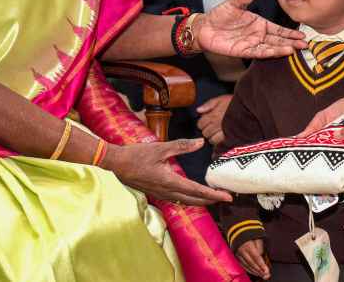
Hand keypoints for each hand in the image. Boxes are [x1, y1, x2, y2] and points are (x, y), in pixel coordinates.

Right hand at [105, 138, 232, 205]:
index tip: (227, 197)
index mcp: (170, 181)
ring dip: (200, 201)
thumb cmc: (136, 155)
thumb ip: (181, 146)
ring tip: (212, 197)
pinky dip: (189, 199)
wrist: (116, 164)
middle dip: (210, 200)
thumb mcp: (160, 148)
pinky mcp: (156, 192)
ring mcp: (161, 194)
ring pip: (185, 201)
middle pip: (194, 200)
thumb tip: (200, 142)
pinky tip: (191, 195)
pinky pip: (177, 199)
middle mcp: (167, 191)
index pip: (197, 190)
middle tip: (224, 197)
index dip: (214, 194)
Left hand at [196, 94, 232, 145]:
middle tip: (214, 127)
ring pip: (212, 140)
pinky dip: (220, 144)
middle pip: (205, 133)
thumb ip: (208, 104)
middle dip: (208, 131)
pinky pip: (221, 145)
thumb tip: (198, 110)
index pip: (200, 124)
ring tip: (219, 133)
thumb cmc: (236, 103)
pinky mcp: (231, 138)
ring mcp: (223, 132)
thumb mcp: (221, 99)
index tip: (207, 122)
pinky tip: (222, 140)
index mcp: (213, 115)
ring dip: (214, 138)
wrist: (250, 108)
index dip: (203, 123)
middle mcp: (216, 125)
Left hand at [197, 0, 305, 58]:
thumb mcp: (235, 2)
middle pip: (278, 40)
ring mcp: (251, 44)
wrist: (204, 27)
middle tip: (305, 45)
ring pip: (271, 47)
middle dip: (292, 42)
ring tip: (295, 49)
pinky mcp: (243, 51)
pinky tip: (279, 52)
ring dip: (282, 48)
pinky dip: (269, 52)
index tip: (302, 35)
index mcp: (259, 23)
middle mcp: (258, 35)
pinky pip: (258, 52)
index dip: (290, 33)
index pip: (278, 29)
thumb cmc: (219, 15)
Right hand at [236, 238, 269, 278]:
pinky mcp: (236, 256)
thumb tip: (261, 258)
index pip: (256, 257)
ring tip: (261, 275)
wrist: (238, 231)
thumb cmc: (250, 234)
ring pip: (247, 265)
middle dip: (259, 270)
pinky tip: (254, 272)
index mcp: (248, 245)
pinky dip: (249, 270)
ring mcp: (238, 254)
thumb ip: (260, 248)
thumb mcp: (257, 238)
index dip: (262, 265)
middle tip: (266, 275)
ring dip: (254, 271)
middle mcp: (242, 250)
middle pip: (251, 263)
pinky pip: (243, 265)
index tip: (267, 270)